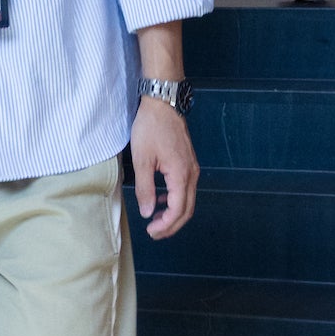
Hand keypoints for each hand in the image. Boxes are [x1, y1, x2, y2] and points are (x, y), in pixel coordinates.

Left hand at [131, 96, 198, 238]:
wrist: (163, 103)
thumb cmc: (151, 127)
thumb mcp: (142, 159)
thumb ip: (145, 188)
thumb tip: (148, 212)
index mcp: (181, 175)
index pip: (178, 211)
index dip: (165, 225)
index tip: (150, 231)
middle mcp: (192, 174)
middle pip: (187, 210)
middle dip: (171, 225)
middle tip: (154, 232)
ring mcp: (192, 168)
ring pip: (187, 200)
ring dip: (173, 213)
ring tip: (156, 219)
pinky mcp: (188, 162)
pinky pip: (185, 188)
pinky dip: (175, 199)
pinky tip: (161, 199)